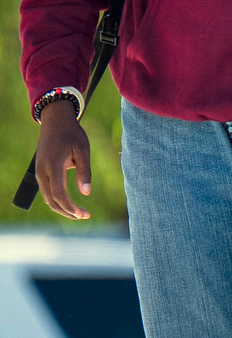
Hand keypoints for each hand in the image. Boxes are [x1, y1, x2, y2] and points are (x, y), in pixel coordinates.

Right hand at [33, 99, 91, 219]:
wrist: (55, 121)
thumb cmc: (72, 134)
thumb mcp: (83, 149)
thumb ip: (84, 171)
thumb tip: (86, 193)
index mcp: (53, 167)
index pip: (59, 195)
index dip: (70, 207)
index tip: (83, 214)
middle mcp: (42, 173)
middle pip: (52, 201)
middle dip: (68, 211)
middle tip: (85, 216)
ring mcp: (39, 173)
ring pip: (48, 198)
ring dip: (62, 207)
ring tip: (80, 212)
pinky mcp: (41, 172)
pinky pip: (47, 191)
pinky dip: (57, 200)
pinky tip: (70, 202)